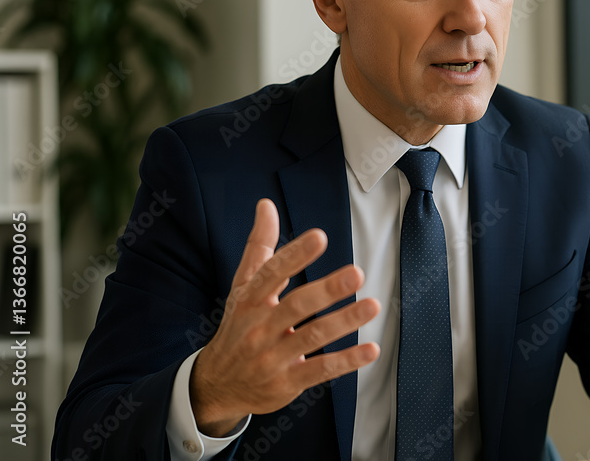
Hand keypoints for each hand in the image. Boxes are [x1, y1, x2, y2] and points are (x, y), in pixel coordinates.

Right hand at [190, 199, 380, 435]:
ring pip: (312, 337)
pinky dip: (346, 361)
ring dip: (344, 321)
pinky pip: (320, 370)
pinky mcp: (287, 382)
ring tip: (372, 305)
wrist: (217, 385)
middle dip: (327, 290)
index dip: (295, 255)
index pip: (272, 274)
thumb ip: (260, 246)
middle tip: (356, 274)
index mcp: (250, 300)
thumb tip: (266, 205)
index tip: (319, 237)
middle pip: (296, 306)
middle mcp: (260, 328)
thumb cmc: (238, 326)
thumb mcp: (243, 287)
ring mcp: (273, 357)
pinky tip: (370, 349)